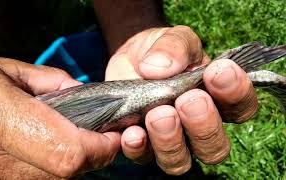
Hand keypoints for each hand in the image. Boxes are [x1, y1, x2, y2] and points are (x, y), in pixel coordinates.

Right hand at [0, 55, 120, 178]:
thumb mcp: (0, 71)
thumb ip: (49, 83)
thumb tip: (85, 96)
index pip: (68, 153)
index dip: (99, 148)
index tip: (111, 136)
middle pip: (64, 173)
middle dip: (89, 156)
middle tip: (94, 137)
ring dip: (68, 163)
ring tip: (64, 139)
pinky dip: (46, 170)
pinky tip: (40, 151)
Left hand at [106, 26, 257, 174]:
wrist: (131, 60)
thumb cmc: (162, 51)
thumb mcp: (172, 39)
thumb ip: (174, 47)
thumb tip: (159, 68)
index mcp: (216, 99)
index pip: (240, 108)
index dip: (235, 94)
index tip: (218, 72)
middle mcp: (196, 127)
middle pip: (214, 147)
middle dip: (202, 125)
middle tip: (186, 101)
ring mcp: (169, 140)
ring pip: (180, 161)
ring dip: (170, 140)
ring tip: (158, 115)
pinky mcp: (140, 143)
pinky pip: (142, 156)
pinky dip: (137, 147)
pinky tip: (132, 132)